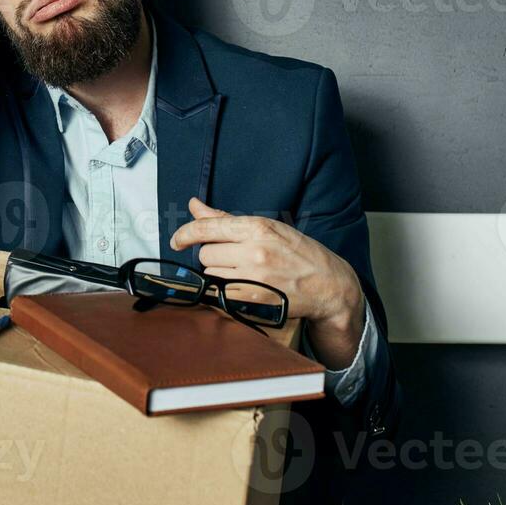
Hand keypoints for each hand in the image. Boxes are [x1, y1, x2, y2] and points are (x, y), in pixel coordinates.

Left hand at [170, 197, 365, 366]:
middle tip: (234, 257)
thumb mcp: (267, 228)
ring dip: (219, 273)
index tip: (176, 240)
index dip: (185, 234)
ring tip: (243, 271)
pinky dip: (224, 289)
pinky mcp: (254, 299)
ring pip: (211, 274)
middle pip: (206, 254)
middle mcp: (254, 251)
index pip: (207, 228)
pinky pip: (220, 293)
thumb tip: (194, 205)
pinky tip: (241, 285)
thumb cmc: (299, 252)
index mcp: (257, 227)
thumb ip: (226, 219)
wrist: (328, 284)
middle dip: (213, 256)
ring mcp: (254, 277)